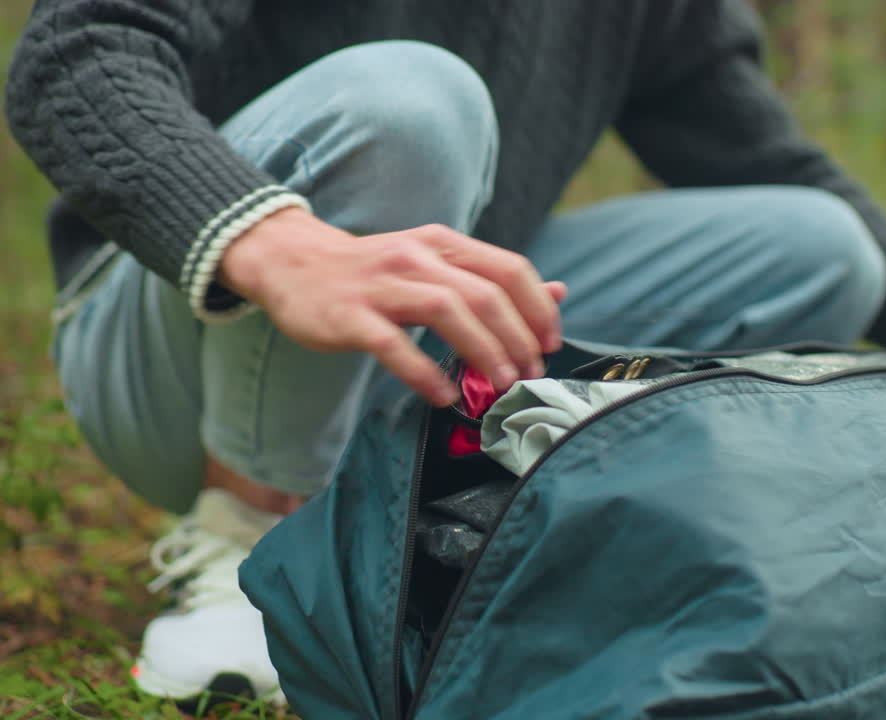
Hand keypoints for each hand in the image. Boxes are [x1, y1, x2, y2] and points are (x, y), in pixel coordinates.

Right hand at [219, 208, 565, 405]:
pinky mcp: (351, 315)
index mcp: (443, 244)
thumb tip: (558, 294)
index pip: (509, 269)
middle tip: (529, 374)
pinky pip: (394, 345)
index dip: (537, 309)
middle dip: (516, 338)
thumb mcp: (435, 263)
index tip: (549, 344)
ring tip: (498, 384)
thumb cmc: (375, 270)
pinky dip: (424, 373)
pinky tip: (443, 396)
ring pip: (446, 311)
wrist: (293, 262)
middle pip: (484, 294)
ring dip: (481, 351)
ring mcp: (382, 285)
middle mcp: (417, 257)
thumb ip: (493, 278)